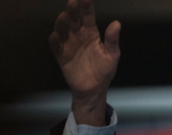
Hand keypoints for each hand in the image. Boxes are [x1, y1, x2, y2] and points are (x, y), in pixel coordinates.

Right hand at [49, 0, 119, 125]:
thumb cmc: (104, 70)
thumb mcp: (112, 55)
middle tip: (73, 2)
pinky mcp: (61, 56)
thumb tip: (116, 24)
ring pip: (63, 30)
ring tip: (64, 17)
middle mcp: (78, 34)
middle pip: (74, 19)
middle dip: (73, 10)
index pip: (88, 15)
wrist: (94, 89)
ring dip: (62, 23)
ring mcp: (69, 44)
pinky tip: (55, 36)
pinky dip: (55, 41)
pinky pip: (56, 47)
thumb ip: (112, 40)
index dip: (86, 6)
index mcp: (91, 32)